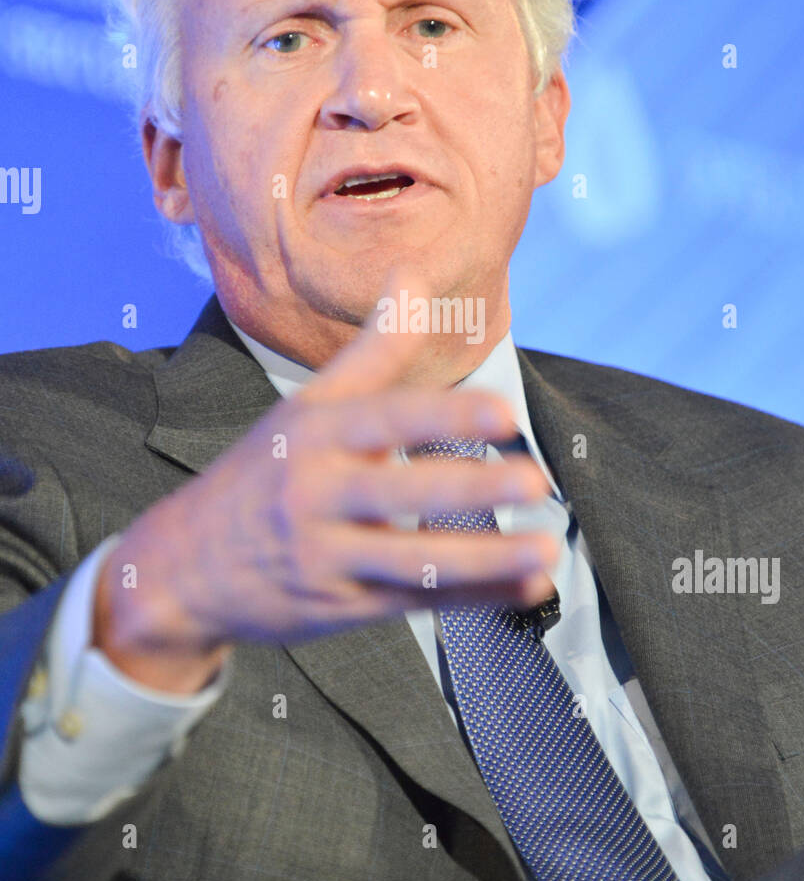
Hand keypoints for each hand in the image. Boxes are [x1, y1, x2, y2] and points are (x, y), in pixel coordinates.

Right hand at [93, 269, 558, 690]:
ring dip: (485, 558)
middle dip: (470, 489)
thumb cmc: (262, 472)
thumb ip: (373, 347)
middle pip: (402, 493)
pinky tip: (526, 586)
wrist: (181, 566)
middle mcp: (318, 494)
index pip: (388, 419)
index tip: (503, 413)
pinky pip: (417, 603)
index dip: (447, 417)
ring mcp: (328, 555)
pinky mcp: (342, 606)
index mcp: (317, 434)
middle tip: (534, 479)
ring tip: (545, 551)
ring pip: (414, 560)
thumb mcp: (309, 405)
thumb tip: (414, 273)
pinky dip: (476, 597)